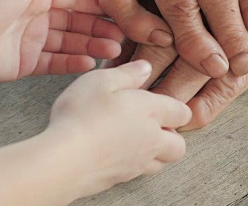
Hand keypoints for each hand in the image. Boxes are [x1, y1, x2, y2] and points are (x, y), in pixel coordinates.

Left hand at [0, 0, 123, 83]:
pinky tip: (90, 64)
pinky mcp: (26, 63)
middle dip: (99, 29)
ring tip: (112, 51)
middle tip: (121, 37)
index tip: (120, 12)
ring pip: (70, 44)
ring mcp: (32, 41)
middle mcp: (37, 16)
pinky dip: (73, 63)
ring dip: (91, 46)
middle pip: (76, 23)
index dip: (97, 6)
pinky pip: (56, 63)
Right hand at [48, 60, 190, 196]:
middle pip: (178, 144)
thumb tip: (144, 68)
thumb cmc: (81, 118)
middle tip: (153, 124)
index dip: (176, 107)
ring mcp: (137, 163)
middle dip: (171, 135)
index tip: (163, 102)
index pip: (182, 112)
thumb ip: (127, 73)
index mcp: (151, 112)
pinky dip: (134, 163)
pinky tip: (116, 152)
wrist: (65, 161)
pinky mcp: (121, 179)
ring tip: (135, 138)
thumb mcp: (100, 81)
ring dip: (156, 152)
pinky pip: (138, 173)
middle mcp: (151, 140)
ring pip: (161, 162)